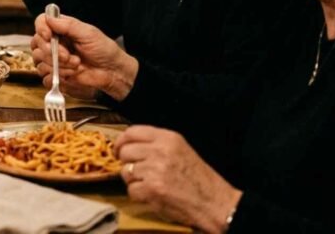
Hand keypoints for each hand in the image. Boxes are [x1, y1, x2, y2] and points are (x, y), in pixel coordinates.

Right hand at [31, 12, 137, 100]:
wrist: (112, 72)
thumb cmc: (104, 50)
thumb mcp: (88, 33)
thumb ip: (68, 25)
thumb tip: (48, 17)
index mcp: (61, 29)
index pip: (41, 23)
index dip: (41, 29)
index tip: (48, 36)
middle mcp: (54, 43)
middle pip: (37, 43)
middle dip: (54, 52)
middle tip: (71, 57)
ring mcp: (53, 60)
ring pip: (39, 61)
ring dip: (59, 66)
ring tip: (77, 65)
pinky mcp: (55, 75)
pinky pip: (44, 77)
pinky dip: (57, 77)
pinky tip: (72, 75)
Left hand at [115, 126, 241, 232]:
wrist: (215, 202)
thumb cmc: (199, 179)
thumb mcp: (181, 150)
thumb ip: (157, 144)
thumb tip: (129, 144)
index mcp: (169, 138)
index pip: (132, 132)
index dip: (121, 141)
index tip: (119, 150)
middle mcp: (160, 151)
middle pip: (125, 152)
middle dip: (128, 163)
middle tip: (138, 172)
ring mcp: (155, 170)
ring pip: (126, 171)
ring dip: (134, 181)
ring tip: (151, 184)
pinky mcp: (152, 189)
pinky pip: (131, 190)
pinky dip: (140, 195)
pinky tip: (154, 195)